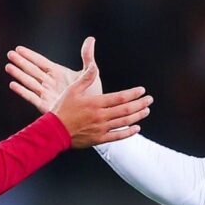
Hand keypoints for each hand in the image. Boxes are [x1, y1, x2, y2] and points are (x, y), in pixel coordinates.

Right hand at [6, 36, 101, 112]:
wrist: (91, 114)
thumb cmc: (91, 94)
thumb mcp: (89, 73)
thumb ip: (87, 57)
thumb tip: (90, 39)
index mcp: (58, 73)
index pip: (41, 62)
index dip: (30, 55)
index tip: (19, 49)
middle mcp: (50, 82)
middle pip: (32, 70)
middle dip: (21, 62)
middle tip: (9, 54)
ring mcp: (46, 93)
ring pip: (29, 81)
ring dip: (19, 74)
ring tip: (8, 67)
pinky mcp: (45, 105)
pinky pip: (31, 96)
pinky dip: (22, 91)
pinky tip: (13, 84)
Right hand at [7, 37, 151, 147]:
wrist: (54, 131)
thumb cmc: (62, 109)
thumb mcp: (72, 90)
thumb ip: (85, 78)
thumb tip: (94, 65)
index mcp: (96, 103)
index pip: (120, 97)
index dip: (133, 93)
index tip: (142, 90)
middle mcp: (101, 116)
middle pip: (126, 109)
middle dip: (140, 104)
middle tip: (150, 100)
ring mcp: (101, 129)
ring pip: (124, 122)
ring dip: (137, 116)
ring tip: (146, 111)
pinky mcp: (99, 139)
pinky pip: (118, 136)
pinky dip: (128, 132)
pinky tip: (136, 128)